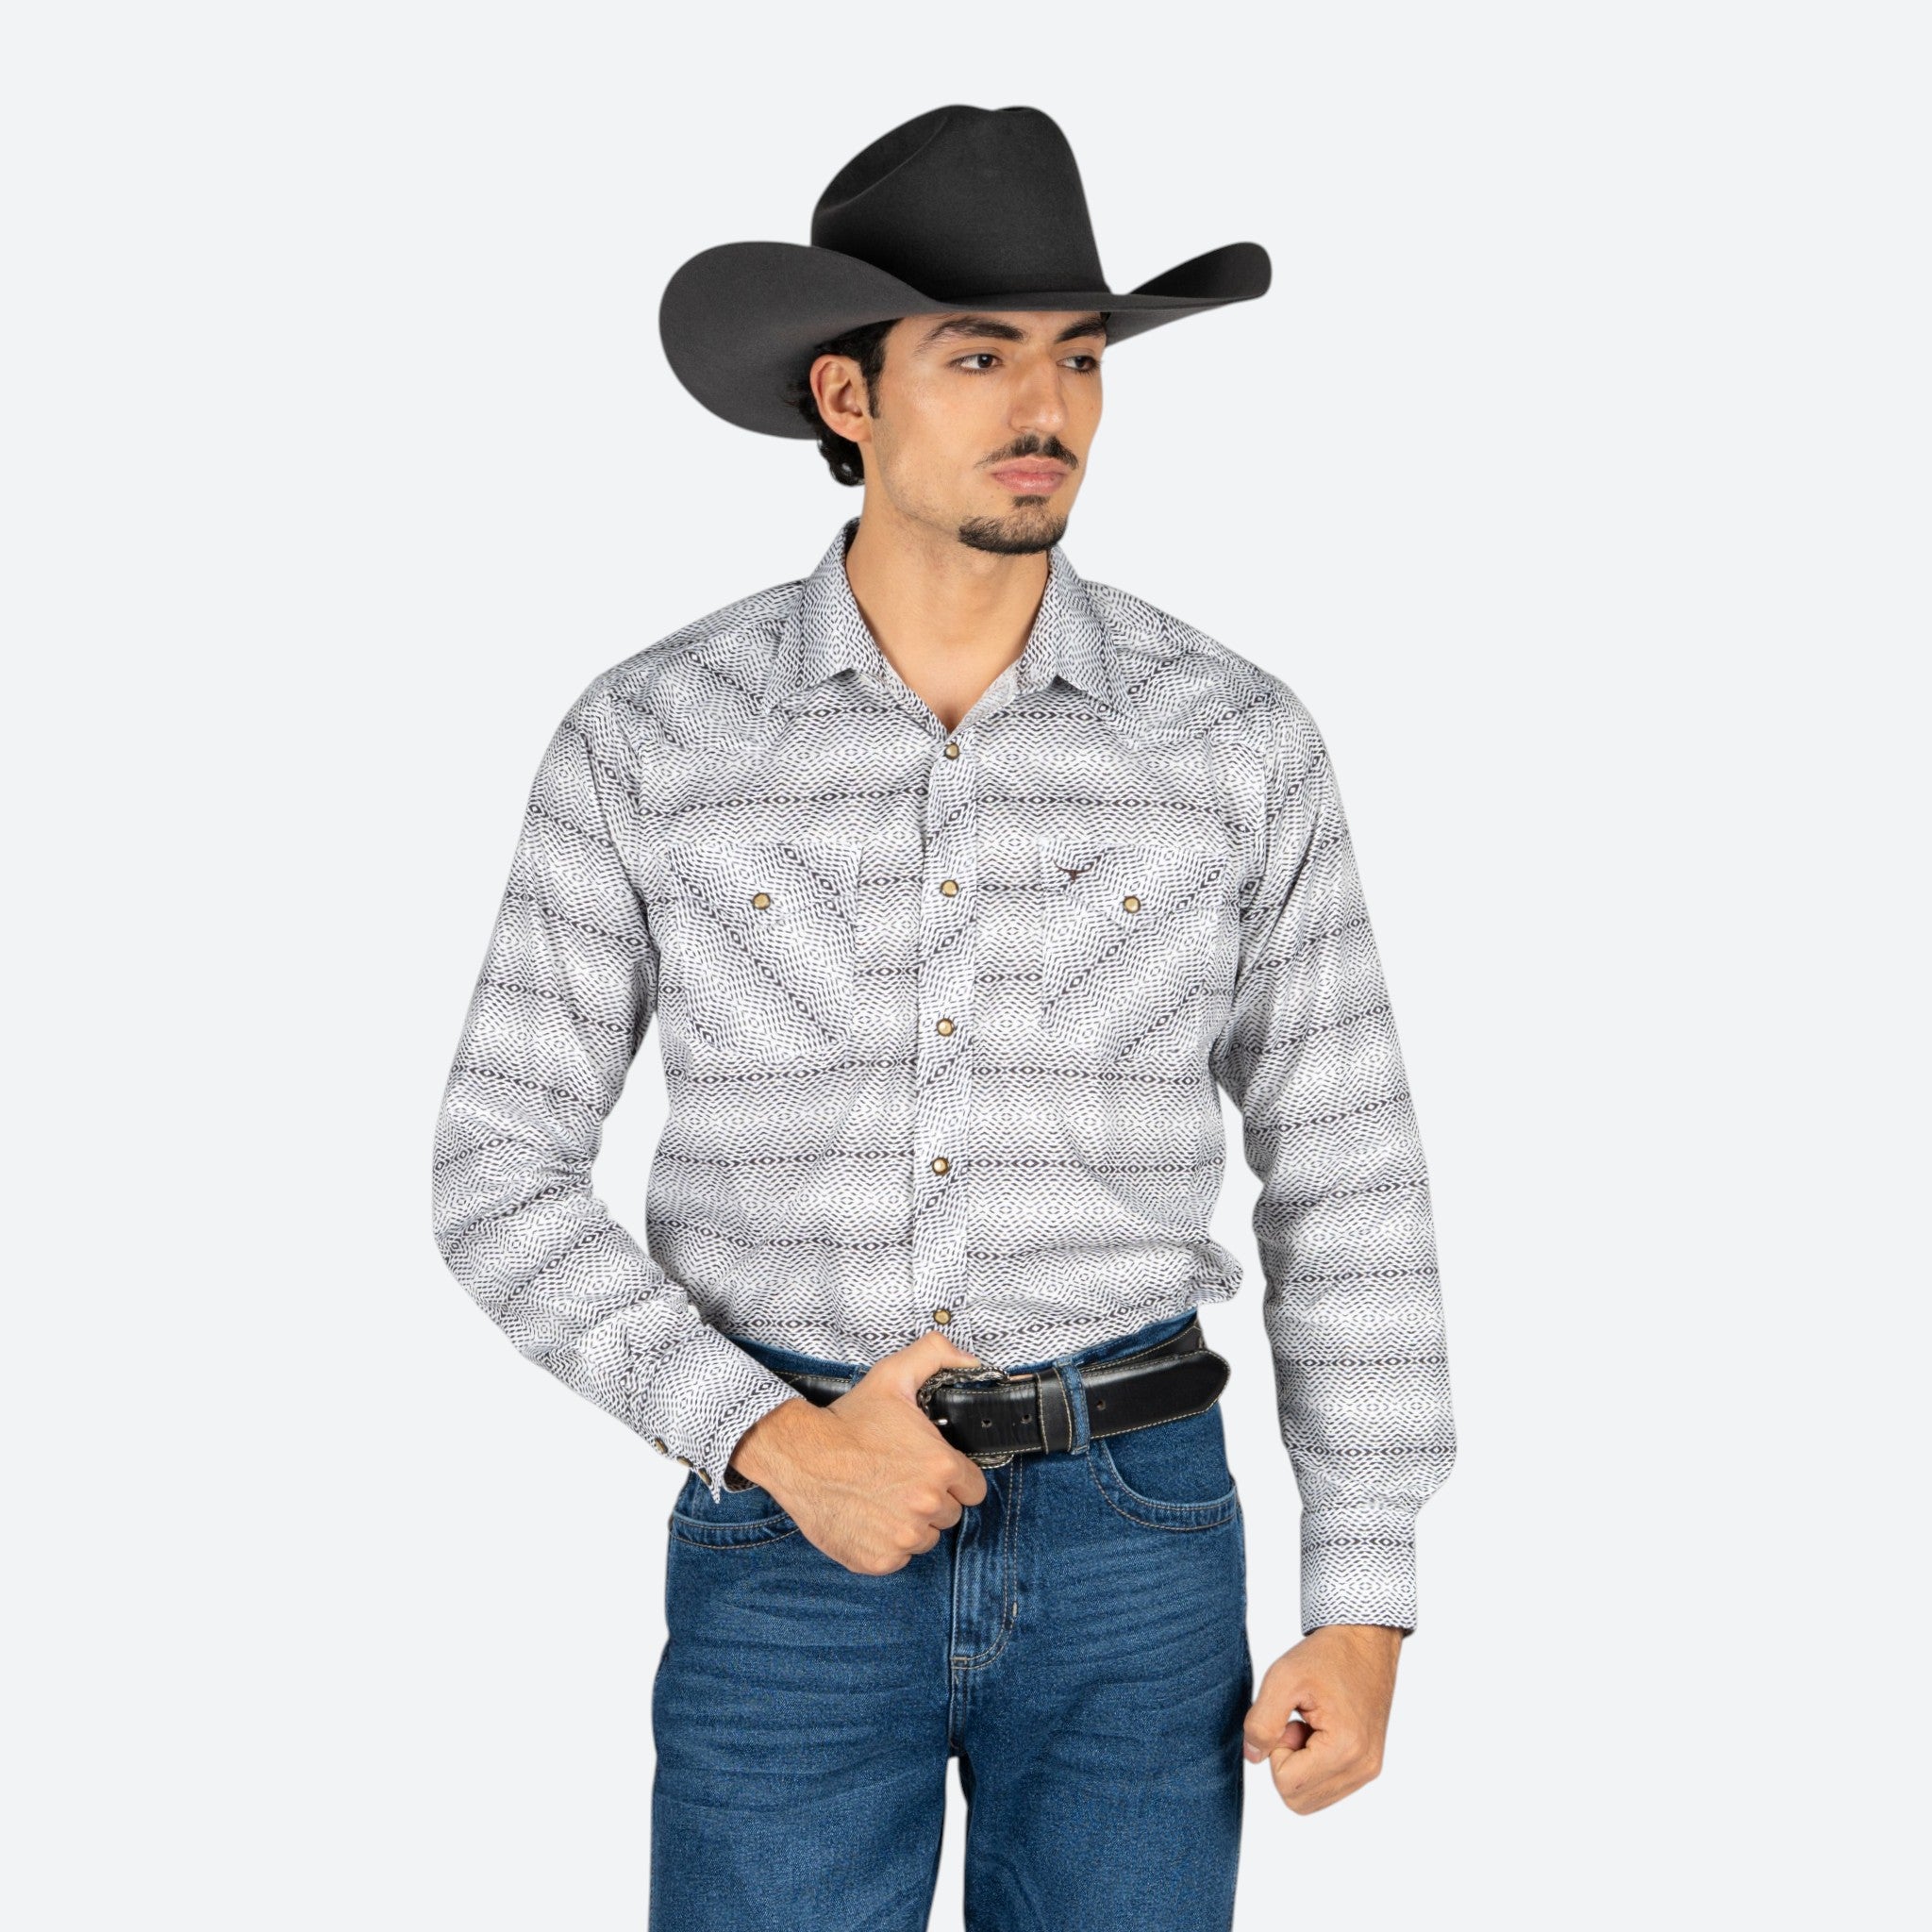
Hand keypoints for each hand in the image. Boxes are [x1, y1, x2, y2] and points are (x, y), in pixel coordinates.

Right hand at [727, 1331, 990, 1573]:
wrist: (798, 1454)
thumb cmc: (847, 1420)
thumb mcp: (893, 1375)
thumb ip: (937, 1356)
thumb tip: (971, 1361)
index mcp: (940, 1468)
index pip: (973, 1488)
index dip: (953, 1477)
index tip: (929, 1468)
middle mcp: (926, 1506)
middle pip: (950, 1514)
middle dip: (931, 1498)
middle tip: (899, 1478)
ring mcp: (902, 1538)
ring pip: (926, 1537)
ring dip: (911, 1522)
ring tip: (881, 1495)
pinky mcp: (879, 1560)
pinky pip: (899, 1557)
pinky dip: (886, 1543)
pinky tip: (867, 1516)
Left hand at [1243, 1623, 1402, 1813]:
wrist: (1364, 1642)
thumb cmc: (1326, 1656)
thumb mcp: (1282, 1678)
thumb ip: (1261, 1722)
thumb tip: (1253, 1757)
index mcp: (1345, 1749)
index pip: (1287, 1785)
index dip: (1275, 1752)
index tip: (1288, 1720)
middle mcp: (1363, 1768)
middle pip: (1299, 1801)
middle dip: (1287, 1763)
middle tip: (1295, 1724)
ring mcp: (1368, 1770)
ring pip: (1312, 1798)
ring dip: (1300, 1765)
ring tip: (1309, 1725)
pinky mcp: (1368, 1766)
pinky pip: (1327, 1788)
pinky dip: (1314, 1765)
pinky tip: (1320, 1731)